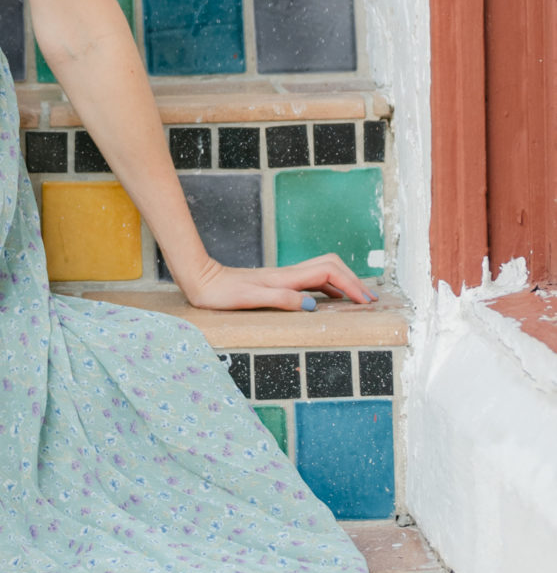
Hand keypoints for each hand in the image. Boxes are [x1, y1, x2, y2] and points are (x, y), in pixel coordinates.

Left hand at [177, 253, 375, 312]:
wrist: (200, 280)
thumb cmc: (221, 293)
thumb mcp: (250, 299)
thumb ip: (281, 299)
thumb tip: (311, 306)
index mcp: (285, 278)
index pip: (329, 274)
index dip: (351, 286)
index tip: (367, 301)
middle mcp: (287, 274)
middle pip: (331, 266)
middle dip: (354, 280)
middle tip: (370, 300)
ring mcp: (283, 276)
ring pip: (323, 271)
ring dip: (344, 281)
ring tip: (359, 299)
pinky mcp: (277, 281)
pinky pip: (312, 279)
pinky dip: (329, 286)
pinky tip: (330, 299)